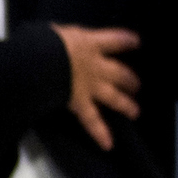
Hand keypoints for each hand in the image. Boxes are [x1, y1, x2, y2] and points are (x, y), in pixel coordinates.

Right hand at [55, 25, 140, 149]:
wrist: (41, 60)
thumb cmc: (43, 42)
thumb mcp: (52, 33)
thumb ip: (59, 38)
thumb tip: (50, 39)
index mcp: (89, 45)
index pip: (114, 41)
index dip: (126, 41)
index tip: (135, 42)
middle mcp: (96, 67)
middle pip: (119, 73)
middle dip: (130, 78)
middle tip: (136, 85)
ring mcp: (91, 87)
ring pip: (114, 97)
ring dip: (126, 105)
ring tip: (134, 112)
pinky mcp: (81, 104)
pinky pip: (92, 120)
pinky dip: (100, 133)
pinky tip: (108, 145)